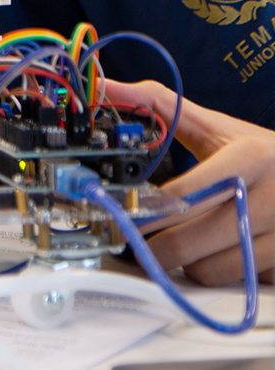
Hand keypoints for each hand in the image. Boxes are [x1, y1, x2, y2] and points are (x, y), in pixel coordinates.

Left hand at [104, 78, 273, 285]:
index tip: (123, 214)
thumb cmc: (259, 154)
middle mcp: (269, 200)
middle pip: (192, 240)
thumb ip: (162, 106)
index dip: (148, 208)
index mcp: (248, 159)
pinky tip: (210, 254)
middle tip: (134, 242)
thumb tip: (111, 87)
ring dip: (184, 263)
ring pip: (210, 270)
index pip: (187, 193)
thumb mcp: (219, 128)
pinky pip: (235, 282)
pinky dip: (215, 273)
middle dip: (154, 246)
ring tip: (177, 244)